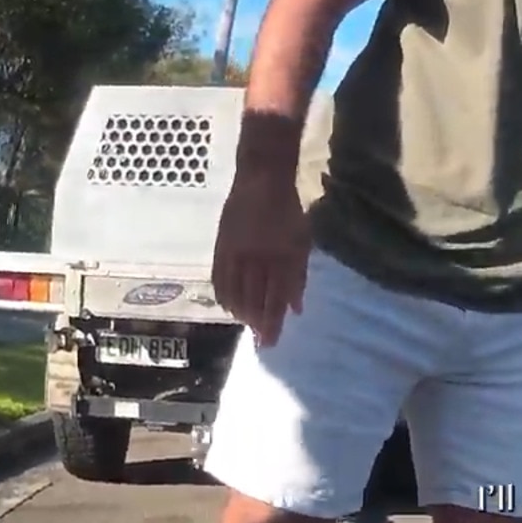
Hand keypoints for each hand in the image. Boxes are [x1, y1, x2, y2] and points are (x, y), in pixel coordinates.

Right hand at [211, 174, 309, 346]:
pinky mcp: (221, 246)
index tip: (271, 342)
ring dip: (241, 312)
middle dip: (257, 323)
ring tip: (246, 324)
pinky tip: (229, 307)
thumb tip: (296, 310)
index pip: (276, 297)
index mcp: (281, 257)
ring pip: (235, 292)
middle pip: (255, 298)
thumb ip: (299, 277)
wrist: (262, 180)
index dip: (273, 321)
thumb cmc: (289, 212)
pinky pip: (219, 278)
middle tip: (260, 342)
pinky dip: (224, 296)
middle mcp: (257, 258)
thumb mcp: (302, 242)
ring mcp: (236, 252)